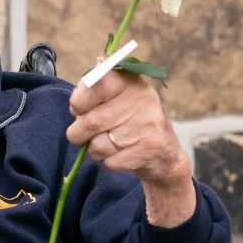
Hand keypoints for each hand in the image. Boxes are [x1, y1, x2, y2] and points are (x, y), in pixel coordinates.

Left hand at [65, 64, 195, 225]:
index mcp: (130, 83)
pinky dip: (107, 162)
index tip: (77, 108)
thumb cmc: (130, 122)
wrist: (165, 155)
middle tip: (80, 134)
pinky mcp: (150, 149)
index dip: (79, 99)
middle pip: (91, 121)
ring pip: (98, 145)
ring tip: (102, 145)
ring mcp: (149, 125)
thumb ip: (97, 88)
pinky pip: (111, 162)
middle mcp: (142, 101)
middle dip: (78, 133)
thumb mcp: (118, 98)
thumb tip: (86, 80)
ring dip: (92, 150)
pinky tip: (118, 155)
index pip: (98, 83)